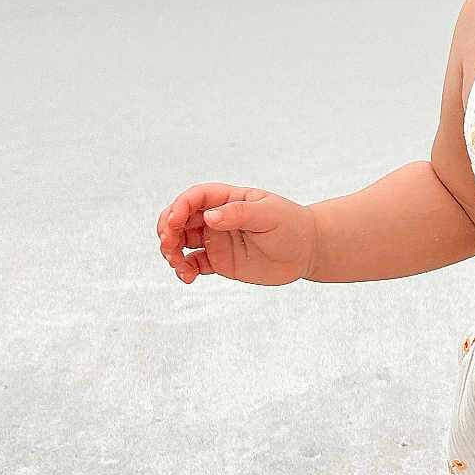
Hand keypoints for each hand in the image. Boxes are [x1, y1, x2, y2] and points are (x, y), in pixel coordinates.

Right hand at [156, 184, 317, 286]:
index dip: (179, 207)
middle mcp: (216, 218)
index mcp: (227, 199)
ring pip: (181, 242)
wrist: (307, 251)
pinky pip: (193, 264)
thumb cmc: (292, 225)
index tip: (175, 222)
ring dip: (171, 251)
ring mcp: (216, 239)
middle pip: (179, 219)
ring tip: (179, 264)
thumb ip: (239, 213)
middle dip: (167, 230)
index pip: (194, 198)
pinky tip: (187, 276)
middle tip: (169, 244)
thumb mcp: (269, 214)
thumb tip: (209, 217)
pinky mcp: (219, 261)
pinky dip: (184, 269)